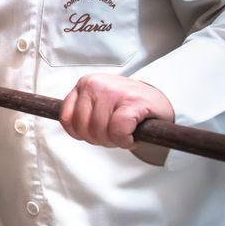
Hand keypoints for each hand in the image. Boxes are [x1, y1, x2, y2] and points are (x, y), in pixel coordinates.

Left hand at [59, 73, 174, 148]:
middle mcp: (96, 84)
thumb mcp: (97, 102)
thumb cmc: (126, 105)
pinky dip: (124, 139)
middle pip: (84, 128)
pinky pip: (118, 130)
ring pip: (100, 131)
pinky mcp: (133, 102)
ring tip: (123, 134)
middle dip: (99, 139)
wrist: (158, 100)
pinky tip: (131, 136)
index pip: (66, 118)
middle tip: (114, 136)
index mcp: (85, 84)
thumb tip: (70, 129)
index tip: (93, 134)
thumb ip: (81, 112)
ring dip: (113, 141)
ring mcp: (114, 92)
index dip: (79, 134)